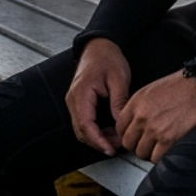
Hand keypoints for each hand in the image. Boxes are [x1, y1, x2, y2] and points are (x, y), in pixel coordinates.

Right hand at [67, 38, 131, 154]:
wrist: (99, 46)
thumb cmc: (108, 58)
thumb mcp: (119, 79)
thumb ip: (119, 101)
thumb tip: (121, 123)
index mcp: (81, 93)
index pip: (86, 125)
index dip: (98, 140)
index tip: (110, 149)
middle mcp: (73, 100)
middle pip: (82, 131)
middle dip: (99, 142)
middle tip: (118, 146)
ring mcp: (74, 102)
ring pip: (82, 129)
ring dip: (98, 137)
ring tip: (117, 139)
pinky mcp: (79, 102)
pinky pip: (85, 121)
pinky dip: (96, 130)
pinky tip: (111, 130)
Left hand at [117, 71, 195, 162]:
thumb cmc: (182, 85)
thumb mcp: (153, 90)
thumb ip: (140, 106)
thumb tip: (135, 122)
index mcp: (137, 103)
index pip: (120, 127)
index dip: (127, 134)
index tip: (134, 136)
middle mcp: (142, 117)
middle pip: (128, 142)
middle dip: (137, 144)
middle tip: (147, 143)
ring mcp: (155, 129)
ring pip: (141, 153)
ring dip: (150, 152)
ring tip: (160, 146)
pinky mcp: (169, 139)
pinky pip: (156, 158)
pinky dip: (161, 156)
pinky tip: (168, 148)